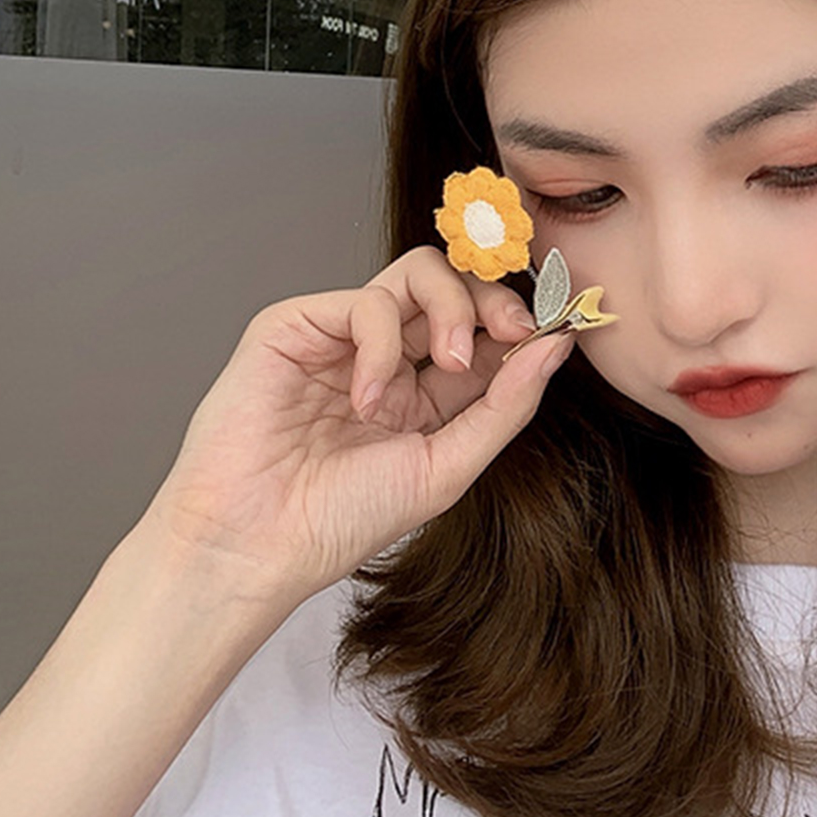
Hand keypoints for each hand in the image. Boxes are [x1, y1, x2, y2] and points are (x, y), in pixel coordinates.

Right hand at [143, 246, 569, 612]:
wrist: (256, 544)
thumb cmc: (341, 518)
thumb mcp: (448, 465)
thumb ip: (507, 403)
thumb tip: (559, 345)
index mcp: (427, 391)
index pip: (486, 331)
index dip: (522, 322)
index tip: (552, 333)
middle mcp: (388, 356)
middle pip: (458, 285)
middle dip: (496, 299)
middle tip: (514, 331)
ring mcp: (342, 337)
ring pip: (418, 272)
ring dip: (451, 309)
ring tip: (448, 363)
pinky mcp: (296, 325)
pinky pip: (366, 302)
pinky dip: (382, 344)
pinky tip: (367, 400)